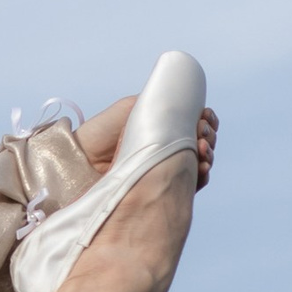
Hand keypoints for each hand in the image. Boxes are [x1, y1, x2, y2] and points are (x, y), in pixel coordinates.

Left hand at [76, 95, 219, 189]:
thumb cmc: (101, 132)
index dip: (206, 121)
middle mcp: (165, 150)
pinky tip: (202, 167)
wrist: (82, 161)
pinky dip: (201, 176)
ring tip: (202, 147)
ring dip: (208, 154)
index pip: (194, 125)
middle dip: (209, 136)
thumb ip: (158, 104)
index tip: (205, 115)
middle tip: (203, 131)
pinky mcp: (160, 191)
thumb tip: (183, 99)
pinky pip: (189, 186)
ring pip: (199, 164)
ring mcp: (164, 171)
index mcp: (161, 129)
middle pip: (201, 143)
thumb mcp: (131, 108)